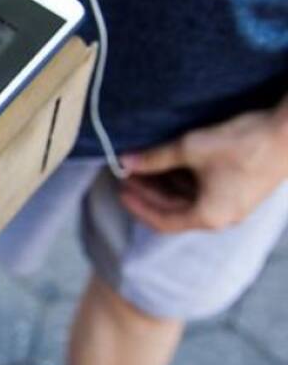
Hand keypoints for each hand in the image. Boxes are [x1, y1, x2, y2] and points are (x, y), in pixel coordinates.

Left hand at [118, 105, 287, 232]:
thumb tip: (126, 161)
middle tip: (129, 173)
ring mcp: (234, 204)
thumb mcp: (191, 149)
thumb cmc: (243, 143)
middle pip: (175, 210)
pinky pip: (206, 191)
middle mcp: (223, 216)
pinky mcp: (242, 189)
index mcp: (210, 216)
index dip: (138, 206)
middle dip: (150, 192)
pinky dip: (186, 180)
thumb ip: (155, 158)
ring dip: (166, 184)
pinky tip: (172, 162)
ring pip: (190, 200)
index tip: (121, 190)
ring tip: (146, 165)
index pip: (163, 221)